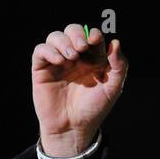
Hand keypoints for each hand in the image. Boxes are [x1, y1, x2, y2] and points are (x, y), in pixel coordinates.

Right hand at [32, 24, 127, 156]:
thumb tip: (116, 42)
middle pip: (72, 30)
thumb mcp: (112, 89)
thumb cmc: (94, 110)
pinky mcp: (42, 68)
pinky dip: (49, 51)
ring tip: (71, 57)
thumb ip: (118, 67)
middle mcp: (75, 57)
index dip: (93, 34)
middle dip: (77, 33)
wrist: (74, 128)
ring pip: (55, 37)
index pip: (92, 36)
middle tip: (82, 47)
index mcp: (93, 59)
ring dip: (63, 41)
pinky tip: (59, 61)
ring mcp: (58, 61)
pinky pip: (41, 50)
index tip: (95, 41)